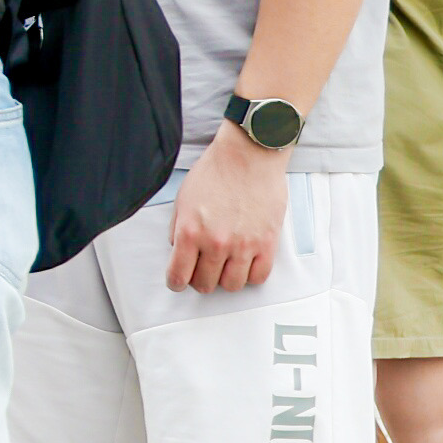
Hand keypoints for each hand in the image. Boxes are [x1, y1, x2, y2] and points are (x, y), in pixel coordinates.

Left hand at [167, 125, 287, 291]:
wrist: (248, 157)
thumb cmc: (215, 172)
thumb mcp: (183, 200)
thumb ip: (178, 228)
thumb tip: (178, 250)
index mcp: (190, 232)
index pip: (178, 275)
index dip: (176, 282)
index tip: (178, 282)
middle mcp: (215, 243)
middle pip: (205, 284)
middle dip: (200, 280)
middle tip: (202, 270)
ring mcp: (243, 246)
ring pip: (232, 285)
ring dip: (225, 279)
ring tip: (224, 267)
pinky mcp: (267, 244)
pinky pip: (259, 277)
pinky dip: (250, 275)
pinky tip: (245, 264)